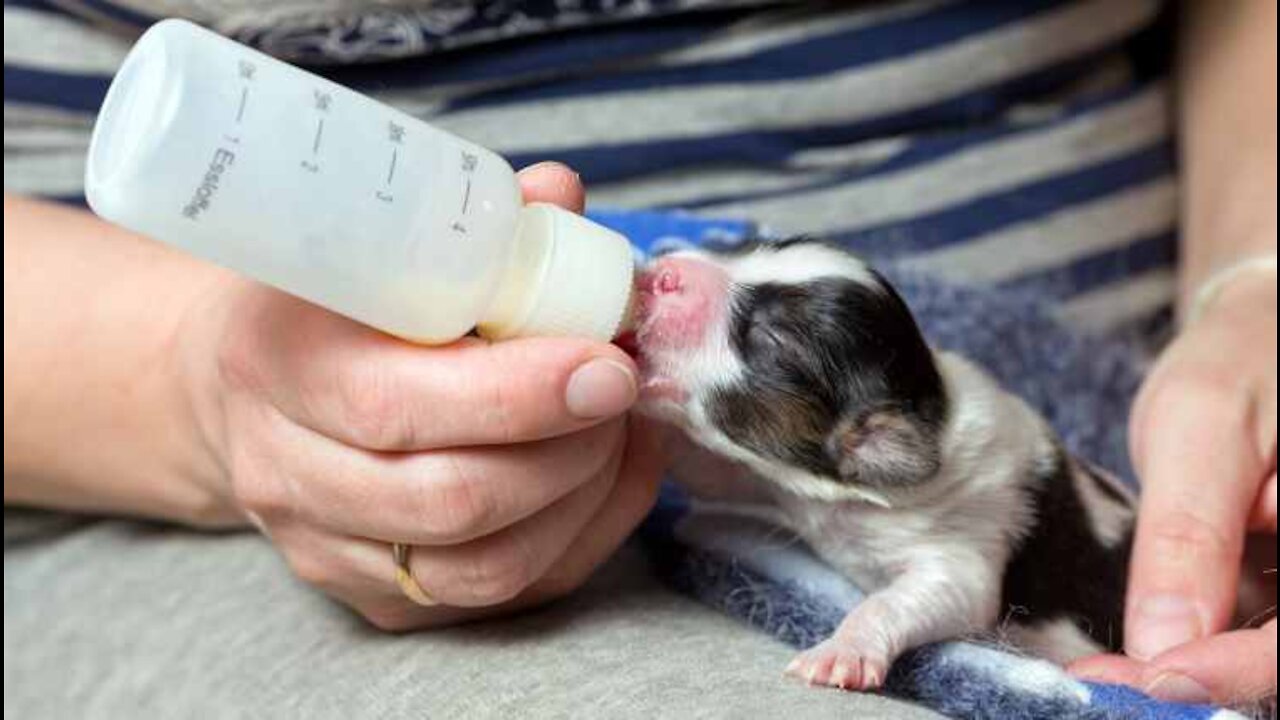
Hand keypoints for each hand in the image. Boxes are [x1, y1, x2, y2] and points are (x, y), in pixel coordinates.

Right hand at [180, 163, 666, 629]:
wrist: (237, 388)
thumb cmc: (324, 301)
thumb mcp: (369, 240)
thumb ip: (470, 223)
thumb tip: (562, 196)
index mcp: (277, 363)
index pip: (396, 408)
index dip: (519, 395)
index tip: (606, 364)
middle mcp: (288, 474)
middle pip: (449, 503)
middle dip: (569, 451)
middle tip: (621, 391)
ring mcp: (327, 550)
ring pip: (483, 569)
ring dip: (583, 500)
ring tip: (618, 431)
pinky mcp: (374, 602)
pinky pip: (501, 597)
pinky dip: (581, 536)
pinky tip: (610, 476)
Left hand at [1072, 273, 1277, 704]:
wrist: (1260, 331)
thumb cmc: (1243, 360)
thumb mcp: (1203, 431)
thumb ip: (1189, 536)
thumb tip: (1163, 645)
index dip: (1231, 670)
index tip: (1148, 677)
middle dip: (1200, 679)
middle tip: (1106, 682)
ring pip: (1265, 648)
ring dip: (1191, 668)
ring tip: (1109, 671)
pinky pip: (1253, 629)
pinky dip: (1195, 645)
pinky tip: (1140, 647)